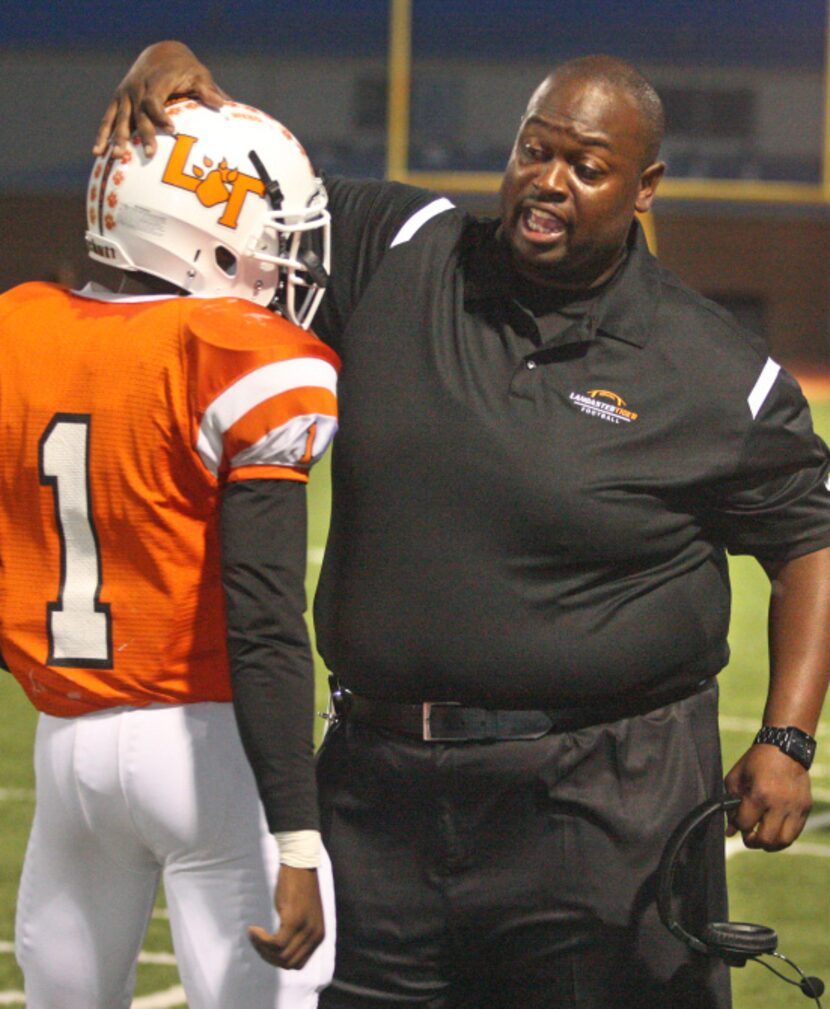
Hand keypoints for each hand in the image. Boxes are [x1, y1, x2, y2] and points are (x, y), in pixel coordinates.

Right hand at [92, 41, 227, 158]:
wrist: (161, 54)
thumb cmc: (185, 70)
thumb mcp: (199, 75)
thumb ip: (207, 90)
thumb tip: (222, 103)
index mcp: (157, 81)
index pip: (155, 99)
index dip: (161, 115)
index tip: (171, 129)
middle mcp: (138, 87)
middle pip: (138, 113)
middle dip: (143, 133)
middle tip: (150, 154)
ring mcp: (126, 94)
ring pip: (119, 117)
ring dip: (118, 137)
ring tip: (118, 156)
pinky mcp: (118, 101)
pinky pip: (107, 119)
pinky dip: (102, 135)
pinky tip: (97, 152)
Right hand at [248, 865, 324, 969]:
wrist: (300, 863)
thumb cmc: (299, 886)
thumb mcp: (304, 916)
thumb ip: (298, 934)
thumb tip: (280, 954)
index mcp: (318, 936)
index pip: (298, 964)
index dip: (279, 960)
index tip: (266, 949)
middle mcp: (315, 935)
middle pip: (288, 963)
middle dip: (269, 957)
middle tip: (257, 943)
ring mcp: (305, 928)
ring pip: (281, 956)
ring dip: (263, 949)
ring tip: (254, 935)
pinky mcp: (294, 920)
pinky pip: (276, 943)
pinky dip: (261, 940)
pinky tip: (254, 930)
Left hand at [724, 744, 812, 850]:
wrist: (784, 748)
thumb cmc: (756, 762)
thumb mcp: (736, 778)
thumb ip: (730, 804)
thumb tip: (730, 831)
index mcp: (759, 794)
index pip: (745, 824)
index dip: (738, 826)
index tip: (737, 822)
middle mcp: (779, 803)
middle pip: (766, 839)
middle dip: (753, 842)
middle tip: (749, 836)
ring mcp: (795, 807)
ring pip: (784, 841)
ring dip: (771, 844)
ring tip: (763, 836)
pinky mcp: (805, 808)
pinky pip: (796, 832)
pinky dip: (784, 836)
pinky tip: (775, 829)